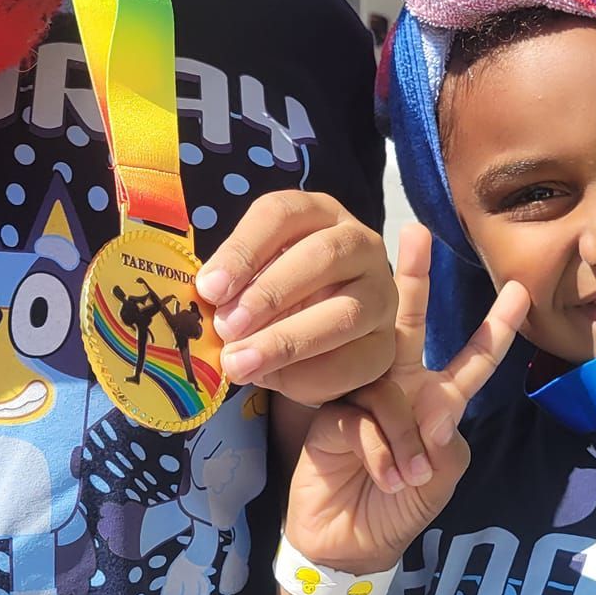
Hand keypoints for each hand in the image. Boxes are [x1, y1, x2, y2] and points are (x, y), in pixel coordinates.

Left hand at [197, 192, 400, 407]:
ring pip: (344, 312)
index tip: (209, 288)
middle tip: (225, 328)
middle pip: (321, 256)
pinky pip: (355, 360)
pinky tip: (274, 380)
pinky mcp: (387, 342)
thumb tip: (208, 304)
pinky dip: (309, 374)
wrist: (319, 343)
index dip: (243, 249)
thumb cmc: (276, 299)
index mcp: (317, 214)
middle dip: (268, 294)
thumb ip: (233, 287)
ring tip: (239, 363)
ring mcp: (381, 292)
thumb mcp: (250, 281)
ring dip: (286, 341)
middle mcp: (359, 244)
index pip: (281, 214)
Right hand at [283, 226, 527, 575]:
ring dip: (402, 430)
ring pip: (385, 376)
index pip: (471, 359)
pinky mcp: (332, 410)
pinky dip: (380, 450)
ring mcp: (362, 394)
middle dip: (415, 280)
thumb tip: (434, 408)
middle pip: (408, 325)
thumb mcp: (439, 478)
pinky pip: (365, 416)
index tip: (517, 290)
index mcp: (435, 401)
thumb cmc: (401, 510)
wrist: (348, 541)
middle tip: (416, 234)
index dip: (494, 328)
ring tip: (405, 474)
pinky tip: (381, 474)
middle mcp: (399, 386)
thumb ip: (442, 441)